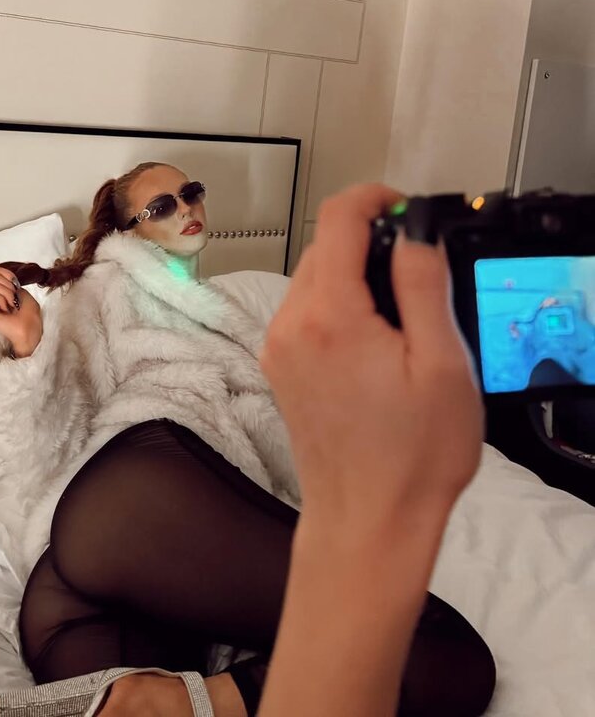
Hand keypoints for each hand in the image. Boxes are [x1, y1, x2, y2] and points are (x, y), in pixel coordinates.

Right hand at [0, 267, 42, 357]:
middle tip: (14, 300)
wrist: (30, 330)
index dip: (7, 274)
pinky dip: (2, 299)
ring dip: (7, 294)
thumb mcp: (20, 290)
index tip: (16, 286)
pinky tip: (5, 310)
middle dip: (8, 286)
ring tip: (11, 306)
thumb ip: (6, 280)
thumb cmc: (29, 314)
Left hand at [261, 182, 483, 539]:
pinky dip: (336, 302)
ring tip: (400, 310)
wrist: (367, 522)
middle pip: (324, 245)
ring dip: (352, 271)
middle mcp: (291, 323)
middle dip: (368, 239)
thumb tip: (413, 228)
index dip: (374, 198)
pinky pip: (305, 309)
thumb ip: (422, 283)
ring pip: (312, 275)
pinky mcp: (279, 365)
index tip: (405, 207)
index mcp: (330, 316)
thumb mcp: (441, 363)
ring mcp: (278, 346)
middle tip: (416, 266)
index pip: (338, 218)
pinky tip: (372, 336)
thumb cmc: (413, 455)